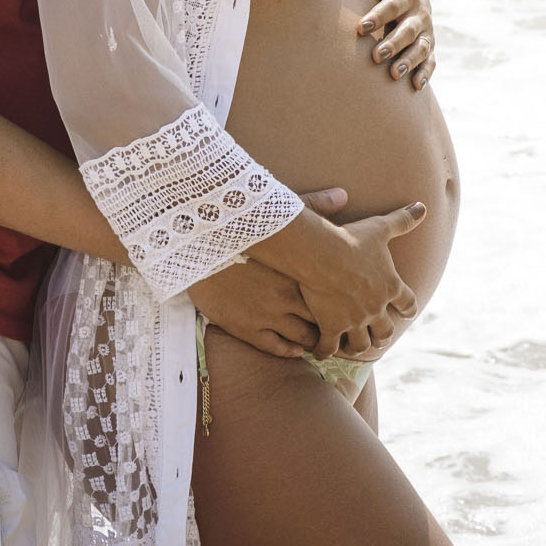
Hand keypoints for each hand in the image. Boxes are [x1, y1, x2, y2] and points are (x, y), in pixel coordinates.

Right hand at [186, 187, 347, 357]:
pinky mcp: (246, 329)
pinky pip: (276, 347)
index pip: (333, 298)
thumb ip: (316, 206)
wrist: (198, 248)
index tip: (347, 302)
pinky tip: (296, 348)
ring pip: (302, 339)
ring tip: (320, 340)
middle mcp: (286, 299)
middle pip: (322, 323)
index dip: (342, 303)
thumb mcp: (279, 215)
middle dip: (332, 327)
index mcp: (298, 273)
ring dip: (313, 341)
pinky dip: (290, 350)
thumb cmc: (240, 228)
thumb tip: (343, 195)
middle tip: (339, 327)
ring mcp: (267, 316)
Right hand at [295, 201, 426, 359]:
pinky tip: (321, 352)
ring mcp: (354, 320)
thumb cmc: (352, 239)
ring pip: (361, 344)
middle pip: (385, 330)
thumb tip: (422, 207)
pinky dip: (325, 351)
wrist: (323, 253)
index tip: (407, 311)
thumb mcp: (381, 227)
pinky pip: (330, 347)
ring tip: (354, 347)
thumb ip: (403, 220)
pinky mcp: (332, 326)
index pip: (408, 303)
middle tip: (380, 337)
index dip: (408, 308)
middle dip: (383, 334)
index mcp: (390, 286)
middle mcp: (376, 307)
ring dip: (359, 346)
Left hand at [346, 0, 436, 91]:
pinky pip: (431, 62)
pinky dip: (426, 74)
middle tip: (375, 56)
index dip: (377, 16)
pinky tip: (415, 87)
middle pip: (409, 30)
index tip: (360, 28)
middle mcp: (420, 13)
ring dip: (409, 61)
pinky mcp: (430, 48)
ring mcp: (427, 32)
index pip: (392, 5)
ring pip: (422, 48)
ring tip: (394, 74)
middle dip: (393, 43)